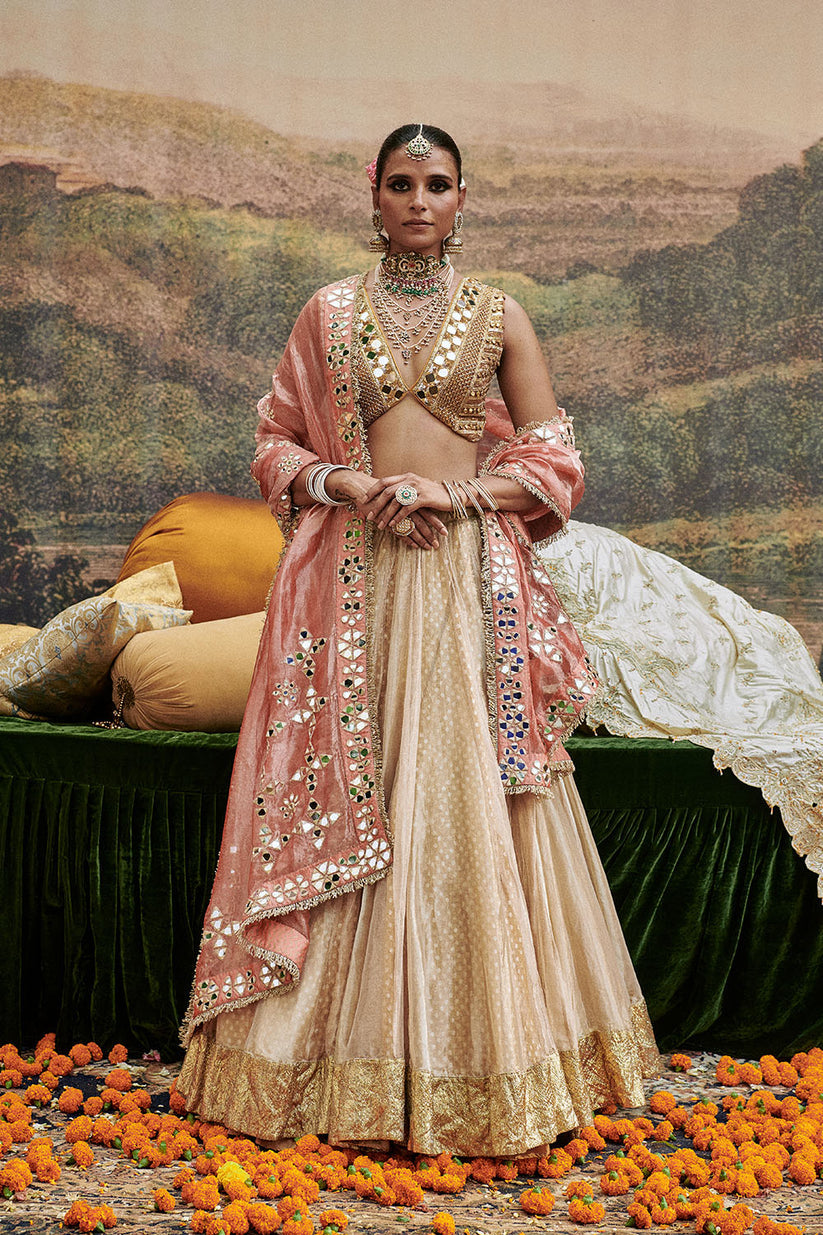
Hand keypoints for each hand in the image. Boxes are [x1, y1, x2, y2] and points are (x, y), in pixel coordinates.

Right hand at [327, 469, 449, 549]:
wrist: (363, 489)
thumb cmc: (381, 493)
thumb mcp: (397, 495)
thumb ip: (407, 501)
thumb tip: (420, 509)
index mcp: (410, 498)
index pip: (427, 512)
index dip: (436, 522)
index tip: (445, 532)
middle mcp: (405, 506)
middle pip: (422, 521)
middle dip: (432, 533)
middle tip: (439, 544)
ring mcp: (396, 513)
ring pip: (412, 528)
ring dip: (422, 539)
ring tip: (429, 547)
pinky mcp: (387, 519)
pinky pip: (399, 531)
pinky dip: (408, 539)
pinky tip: (414, 546)